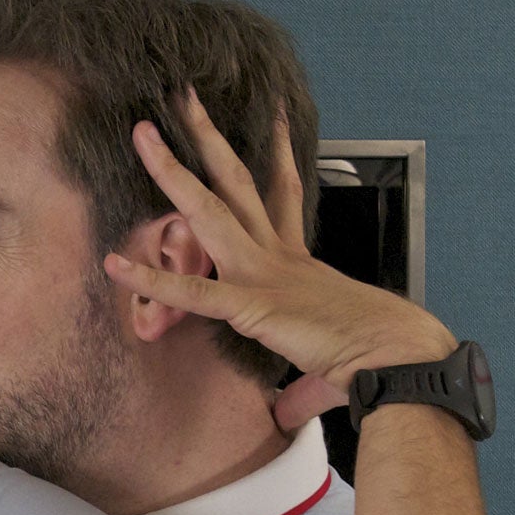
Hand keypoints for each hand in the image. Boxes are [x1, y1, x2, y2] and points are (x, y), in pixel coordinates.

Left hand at [103, 91, 456, 429]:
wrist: (399, 359)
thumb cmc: (373, 359)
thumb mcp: (326, 369)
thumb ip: (297, 389)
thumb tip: (284, 418)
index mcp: (297, 260)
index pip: (281, 194)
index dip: (275, 154)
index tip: (272, 117)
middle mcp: (278, 254)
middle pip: (236, 180)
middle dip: (208, 136)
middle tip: (184, 96)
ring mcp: (262, 272)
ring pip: (208, 209)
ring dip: (172, 171)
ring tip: (142, 134)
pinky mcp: (252, 304)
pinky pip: (192, 291)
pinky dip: (152, 280)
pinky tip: (116, 265)